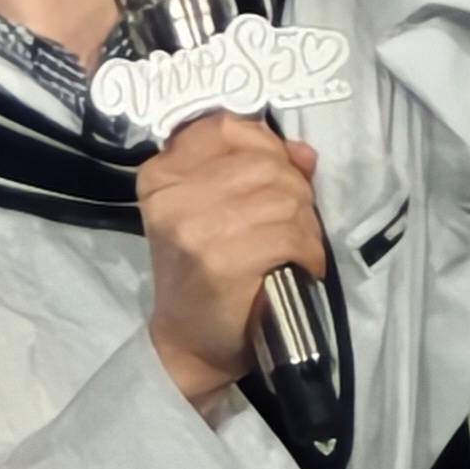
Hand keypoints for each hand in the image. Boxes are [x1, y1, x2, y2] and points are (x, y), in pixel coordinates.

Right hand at [138, 113, 325, 406]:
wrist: (189, 342)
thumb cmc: (203, 272)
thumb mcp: (213, 208)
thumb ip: (254, 168)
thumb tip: (304, 153)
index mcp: (162, 173)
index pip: (228, 126)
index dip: (266, 146)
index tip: (273, 176)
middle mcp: (172, 194)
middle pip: (266, 163)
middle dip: (294, 192)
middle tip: (290, 224)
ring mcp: (195, 227)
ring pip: (285, 197)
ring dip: (304, 225)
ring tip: (293, 248)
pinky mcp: (221, 260)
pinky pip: (290, 234)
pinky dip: (307, 251)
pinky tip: (298, 266)